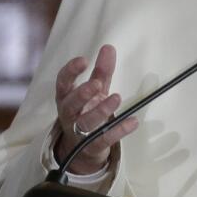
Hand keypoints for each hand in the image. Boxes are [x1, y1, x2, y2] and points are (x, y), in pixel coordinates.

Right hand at [53, 44, 138, 174]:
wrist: (82, 149)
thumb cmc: (87, 110)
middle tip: (96, 84)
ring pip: (86, 122)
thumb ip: (101, 71)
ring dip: (101, 110)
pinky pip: (105, 138)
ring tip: (116, 98)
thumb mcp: (94, 90)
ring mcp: (79, 132)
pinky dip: (119, 130)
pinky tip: (133, 121)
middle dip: (82, 94)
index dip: (70, 71)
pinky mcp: (92, 146)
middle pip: (70, 104)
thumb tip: (108, 47)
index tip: (83, 60)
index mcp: (66, 97)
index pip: (62, 83)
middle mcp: (69, 114)